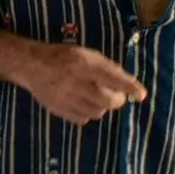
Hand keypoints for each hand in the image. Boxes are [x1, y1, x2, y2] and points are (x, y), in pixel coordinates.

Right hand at [15, 43, 147, 124]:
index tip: (142, 95)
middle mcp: (77, 82)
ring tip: (96, 97)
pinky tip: (83, 103)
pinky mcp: (61, 110)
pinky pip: (84, 119)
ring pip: (98, 112)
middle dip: (117, 99)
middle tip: (116, 95)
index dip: (130, 87)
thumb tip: (127, 83)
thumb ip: (106, 67)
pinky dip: (88, 113)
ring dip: (102, 106)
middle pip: (109, 101)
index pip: (114, 78)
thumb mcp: (86, 54)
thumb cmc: (64, 57)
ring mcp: (68, 98)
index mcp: (85, 63)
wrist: (32, 66)